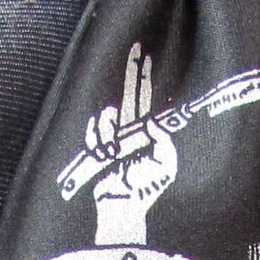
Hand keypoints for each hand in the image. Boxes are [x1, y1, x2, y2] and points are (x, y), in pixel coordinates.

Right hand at [88, 44, 176, 242]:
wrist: (124, 208)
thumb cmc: (147, 191)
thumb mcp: (167, 165)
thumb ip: (163, 140)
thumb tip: (151, 122)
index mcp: (143, 133)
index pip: (143, 99)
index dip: (143, 79)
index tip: (146, 57)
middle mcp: (127, 131)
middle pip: (127, 95)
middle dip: (129, 74)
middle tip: (134, 51)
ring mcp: (110, 139)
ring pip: (108, 117)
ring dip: (109, 128)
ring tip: (112, 146)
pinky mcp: (95, 150)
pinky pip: (93, 133)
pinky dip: (96, 137)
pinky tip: (102, 146)